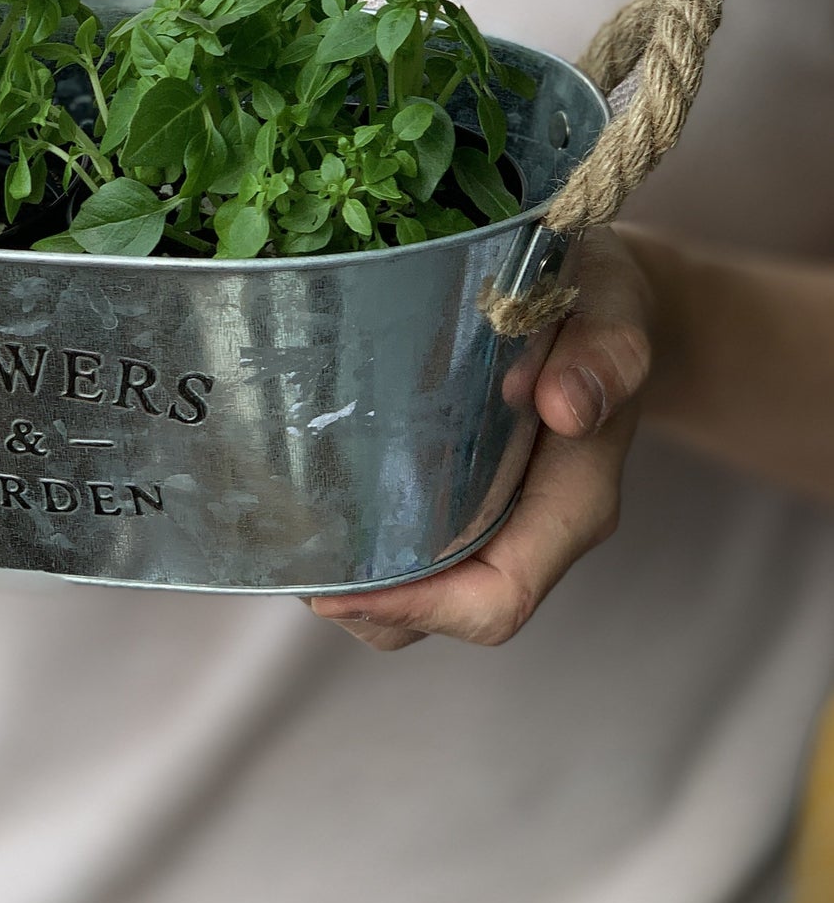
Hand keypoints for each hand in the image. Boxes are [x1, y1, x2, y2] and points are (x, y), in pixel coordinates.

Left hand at [308, 225, 653, 649]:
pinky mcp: (464, 495)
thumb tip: (565, 405)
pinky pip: (414, 550)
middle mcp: (533, 527)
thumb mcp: (613, 304)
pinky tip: (312, 502)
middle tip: (289, 560)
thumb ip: (605, 354)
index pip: (499, 595)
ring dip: (357, 583)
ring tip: (291, 537)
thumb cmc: (601, 297)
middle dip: (369, 605)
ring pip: (423, 594)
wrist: (597, 290)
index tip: (337, 593)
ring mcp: (497, 517)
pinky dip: (364, 546)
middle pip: (448, 612)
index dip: (418, 607)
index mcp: (573, 501)